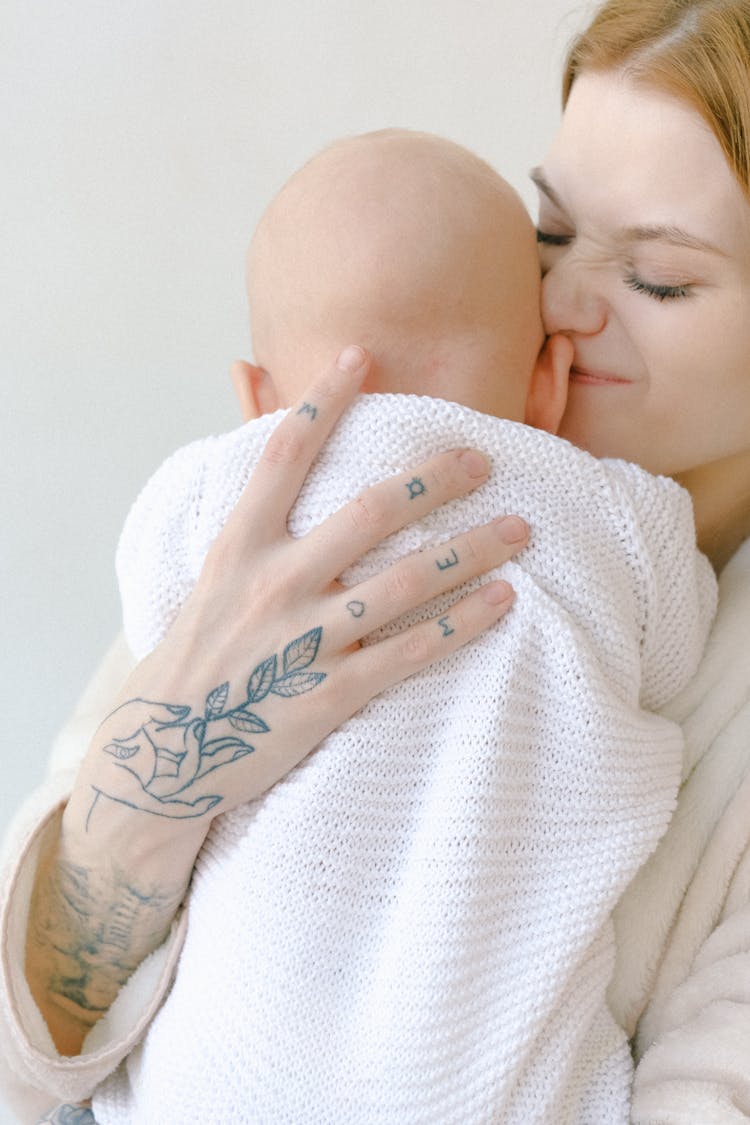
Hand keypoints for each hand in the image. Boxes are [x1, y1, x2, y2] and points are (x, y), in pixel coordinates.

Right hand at [80, 345, 526, 825]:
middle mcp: (272, 585)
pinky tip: (502, 601)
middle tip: (482, 460)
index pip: (284, 457)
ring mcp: (303, 641)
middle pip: (368, 513)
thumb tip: (261, 434)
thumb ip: (249, 513)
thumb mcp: (210, 576)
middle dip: (434, 480)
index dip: (324, 402)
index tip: (362, 356)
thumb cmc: (196, 655)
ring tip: (520, 531)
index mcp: (238, 548)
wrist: (166, 754)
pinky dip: (460, 624)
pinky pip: (409, 652)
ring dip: (470, 551)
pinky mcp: (329, 694)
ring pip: (404, 582)